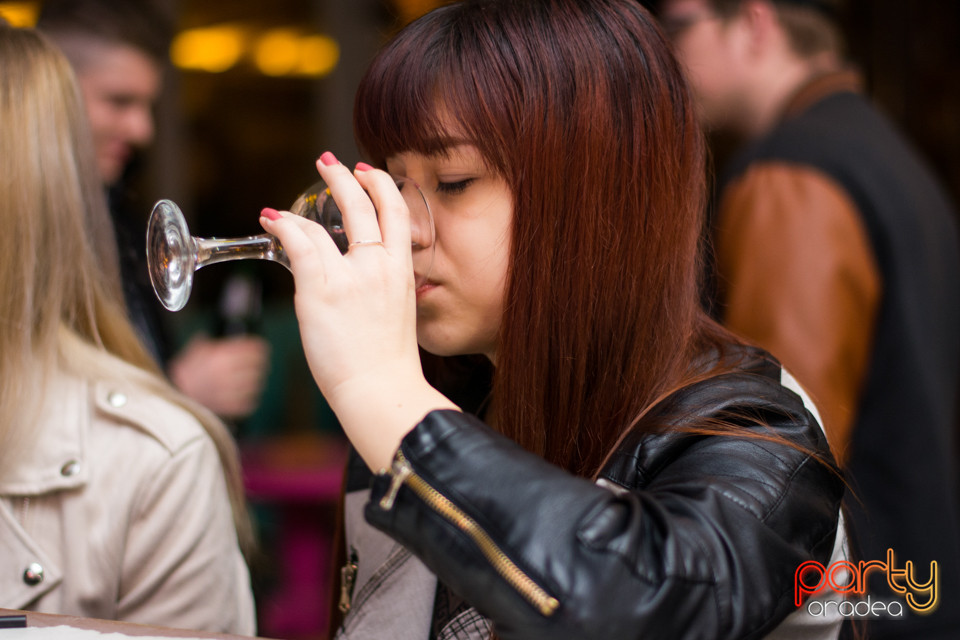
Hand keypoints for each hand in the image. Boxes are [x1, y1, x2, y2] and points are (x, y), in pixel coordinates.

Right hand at [168, 334, 270, 418]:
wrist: (175, 396)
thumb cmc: (185, 372)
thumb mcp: (196, 350)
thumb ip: (211, 342)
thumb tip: (218, 337)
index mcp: (221, 355)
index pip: (253, 348)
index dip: (260, 347)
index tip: (263, 348)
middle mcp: (227, 371)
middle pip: (259, 365)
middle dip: (260, 363)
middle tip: (260, 364)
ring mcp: (229, 389)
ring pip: (257, 383)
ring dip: (257, 380)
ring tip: (253, 379)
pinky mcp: (229, 406)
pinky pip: (250, 401)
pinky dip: (251, 397)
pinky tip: (246, 394)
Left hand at [259, 153, 457, 469]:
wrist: (381, 389)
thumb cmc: (388, 364)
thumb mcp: (398, 315)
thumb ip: (384, 289)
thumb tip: (361, 282)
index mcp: (402, 270)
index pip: (398, 213)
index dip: (383, 186)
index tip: (371, 174)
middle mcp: (378, 264)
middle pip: (363, 205)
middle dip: (345, 177)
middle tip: (332, 163)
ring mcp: (349, 274)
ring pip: (320, 224)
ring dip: (298, 209)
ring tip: (281, 208)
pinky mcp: (320, 289)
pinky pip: (297, 244)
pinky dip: (281, 227)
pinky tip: (269, 220)